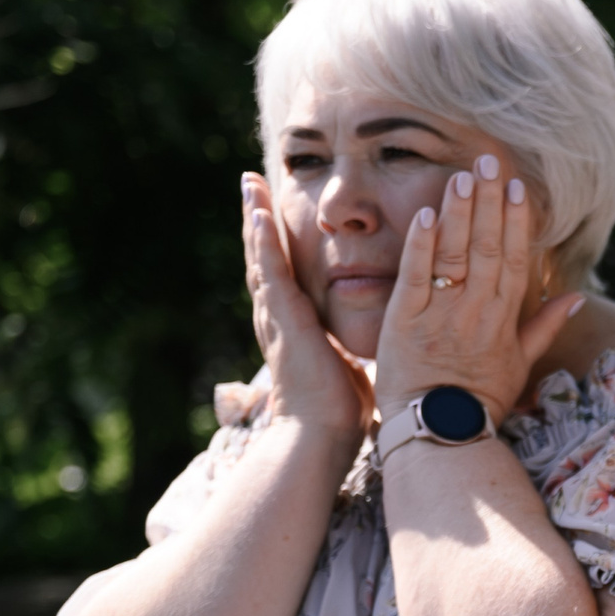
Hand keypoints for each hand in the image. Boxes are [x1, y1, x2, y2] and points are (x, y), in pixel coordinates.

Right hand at [241, 172, 371, 440]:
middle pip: (265, 256)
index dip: (277, 241)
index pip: (284, 272)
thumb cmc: (338, 408)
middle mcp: (278, 316)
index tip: (275, 209)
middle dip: (258, 218)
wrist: (320, 434)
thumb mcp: (344, 363)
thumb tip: (364, 340)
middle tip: (252, 180)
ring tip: (250, 182)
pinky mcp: (283, 320)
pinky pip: (271, 272)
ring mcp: (275, 316)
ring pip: (262, 256)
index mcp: (294, 325)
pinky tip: (260, 213)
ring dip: (255, 218)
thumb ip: (346, 345)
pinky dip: (263, 242)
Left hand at [374, 155, 581, 424]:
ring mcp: (442, 314)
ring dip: (458, 212)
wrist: (441, 432)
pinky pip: (416, 276)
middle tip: (489, 161)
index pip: (513, 259)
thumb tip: (577, 298)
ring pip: (454, 255)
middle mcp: (477, 311)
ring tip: (461, 176)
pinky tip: (426, 214)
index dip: (515, 221)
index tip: (517, 187)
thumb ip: (545, 327)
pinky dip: (421, 244)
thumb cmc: (480, 400)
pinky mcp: (406, 321)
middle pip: (486, 247)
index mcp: (505, 319)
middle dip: (488, 202)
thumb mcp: (521, 365)